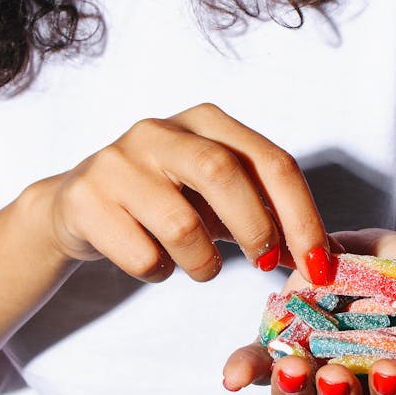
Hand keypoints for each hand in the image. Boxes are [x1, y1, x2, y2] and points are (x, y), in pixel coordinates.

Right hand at [24, 103, 333, 284]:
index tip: (319, 263)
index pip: (270, 160)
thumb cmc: (163, 201)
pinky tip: (154, 262)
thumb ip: (267, 214)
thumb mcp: (216, 196)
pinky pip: (143, 256)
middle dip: (256, 228)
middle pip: (223, 173)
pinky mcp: (85, 200)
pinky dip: (160, 273)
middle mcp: (158, 131)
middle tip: (265, 264)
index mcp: (204, 121)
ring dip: (202, 263)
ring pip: (181, 225)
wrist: (75, 207)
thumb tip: (321, 259)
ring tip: (197, 266)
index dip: (302, 215)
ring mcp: (116, 162)